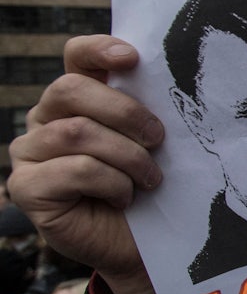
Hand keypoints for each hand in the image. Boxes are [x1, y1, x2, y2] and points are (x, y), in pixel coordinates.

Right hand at [7, 36, 162, 293]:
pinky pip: (72, 169)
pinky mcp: (26, 187)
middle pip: (72, 89)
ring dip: (125, 155)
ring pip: (76, 132)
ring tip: (150, 178)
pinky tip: (124, 196)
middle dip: (125, 112)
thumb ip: (148, 109)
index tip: (133, 58)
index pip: (77, 57)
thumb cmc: (148, 186)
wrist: (142, 245)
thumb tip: (173, 79)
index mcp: (78, 98)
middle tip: (159, 138)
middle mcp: (46, 118)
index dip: (99, 49)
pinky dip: (110, 182)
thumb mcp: (152, 142)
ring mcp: (30, 152)